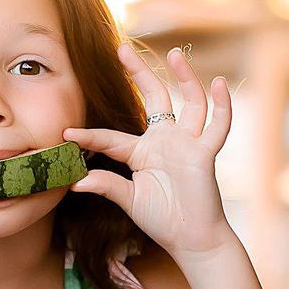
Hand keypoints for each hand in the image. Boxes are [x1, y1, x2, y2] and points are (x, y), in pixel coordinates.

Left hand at [62, 42, 234, 260]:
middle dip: (139, 72)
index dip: (90, 136)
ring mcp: (187, 145)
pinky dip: (221, 105)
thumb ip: (108, 187)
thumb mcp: (130, 201)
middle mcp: (165, 141)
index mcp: (142, 153)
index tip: (67, 133)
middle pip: (153, 97)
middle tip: (122, 48)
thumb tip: (76, 182)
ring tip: (174, 54)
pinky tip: (218, 84)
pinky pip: (217, 127)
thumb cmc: (162, 220)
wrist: (192, 239)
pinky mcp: (205, 154)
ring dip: (184, 78)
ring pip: (189, 103)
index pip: (111, 138)